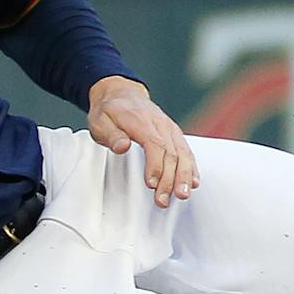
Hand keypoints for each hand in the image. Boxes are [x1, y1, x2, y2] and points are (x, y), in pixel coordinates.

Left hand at [88, 76, 199, 206]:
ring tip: (183, 195)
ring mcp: (169, 128)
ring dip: (184, 176)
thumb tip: (122, 146)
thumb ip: (111, 134)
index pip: (154, 144)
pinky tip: (193, 181)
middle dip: (169, 179)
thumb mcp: (100, 121)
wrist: (122, 93)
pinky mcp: (174, 134)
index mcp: (141, 120)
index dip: (155, 166)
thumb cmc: (110, 111)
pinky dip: (191, 167)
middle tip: (162, 200)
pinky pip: (187, 151)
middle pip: (171, 153)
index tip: (151, 184)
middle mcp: (160, 124)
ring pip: (183, 153)